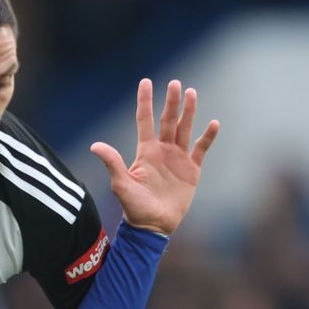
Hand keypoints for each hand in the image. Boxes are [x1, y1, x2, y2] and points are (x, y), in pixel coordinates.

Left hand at [89, 79, 218, 236]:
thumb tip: (95, 145)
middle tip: (175, 83)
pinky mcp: (192, 171)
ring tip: (191, 93)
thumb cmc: (134, 208)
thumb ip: (112, 163)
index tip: (145, 82)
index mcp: (146, 151)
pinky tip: (213, 123)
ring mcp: (178, 159)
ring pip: (184, 130)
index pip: (144, 121)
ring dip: (188, 112)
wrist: (154, 227)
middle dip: (171, 102)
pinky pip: (201, 149)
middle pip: (167, 121)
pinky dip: (208, 137)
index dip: (145, 102)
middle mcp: (162, 151)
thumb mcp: (121, 185)